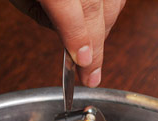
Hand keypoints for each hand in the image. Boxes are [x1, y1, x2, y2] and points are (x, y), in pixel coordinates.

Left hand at [10, 0, 125, 87]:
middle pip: (95, 9)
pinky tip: (99, 25)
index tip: (84, 64)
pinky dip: (111, 12)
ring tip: (92, 52)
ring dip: (104, 31)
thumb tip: (69, 38)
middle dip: (96, 47)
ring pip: (113, 3)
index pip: (69, 10)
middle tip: (91, 76)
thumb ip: (44, 16)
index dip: (78, 39)